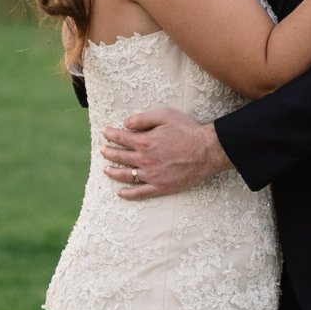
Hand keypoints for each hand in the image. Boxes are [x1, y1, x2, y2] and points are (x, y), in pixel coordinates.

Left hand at [99, 107, 229, 199]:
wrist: (207, 150)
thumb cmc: (188, 130)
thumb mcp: (165, 115)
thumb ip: (143, 119)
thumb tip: (125, 123)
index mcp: (144, 141)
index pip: (120, 138)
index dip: (110, 134)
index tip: (105, 132)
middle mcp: (144, 159)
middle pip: (120, 156)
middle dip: (108, 152)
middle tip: (102, 150)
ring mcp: (151, 175)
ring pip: (125, 175)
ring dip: (113, 172)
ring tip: (105, 169)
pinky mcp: (160, 187)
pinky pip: (140, 193)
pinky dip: (128, 194)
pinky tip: (121, 193)